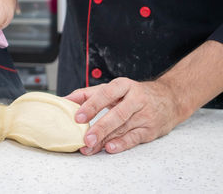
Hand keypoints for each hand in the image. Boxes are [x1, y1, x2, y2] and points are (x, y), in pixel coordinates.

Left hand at [65, 77, 189, 154]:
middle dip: (99, 127)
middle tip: (85, 138)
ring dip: (105, 140)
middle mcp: (136, 99)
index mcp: (123, 86)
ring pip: (123, 129)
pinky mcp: (151, 129)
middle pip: (116, 114)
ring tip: (89, 147)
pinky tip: (110, 148)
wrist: (169, 98)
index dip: (92, 106)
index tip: (78, 117)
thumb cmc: (134, 94)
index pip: (106, 94)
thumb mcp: (113, 88)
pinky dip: (122, 144)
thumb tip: (65, 100)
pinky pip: (134, 138)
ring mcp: (145, 115)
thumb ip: (88, 94)